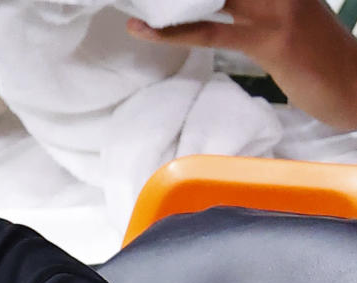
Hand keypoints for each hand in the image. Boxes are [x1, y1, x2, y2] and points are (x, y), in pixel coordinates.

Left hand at [127, 0, 356, 130]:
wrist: (354, 85)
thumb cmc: (318, 57)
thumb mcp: (286, 21)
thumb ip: (253, 7)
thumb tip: (214, 4)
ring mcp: (278, 9)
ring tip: (137, 2)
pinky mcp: (270, 40)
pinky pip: (213, 31)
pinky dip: (174, 31)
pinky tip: (144, 30)